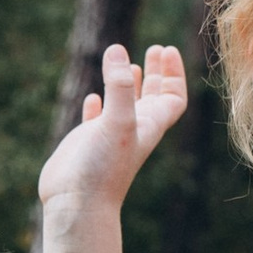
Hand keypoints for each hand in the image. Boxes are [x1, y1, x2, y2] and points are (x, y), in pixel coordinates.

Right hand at [38, 44, 186, 252]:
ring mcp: (109, 136)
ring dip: (128, 84)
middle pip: (154, 98)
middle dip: (156, 73)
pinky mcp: (86, 142)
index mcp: (149, 125)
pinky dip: (97, 104)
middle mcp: (132, 129)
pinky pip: (95, 119)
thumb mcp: (117, 121)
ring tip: (128, 63)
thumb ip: (118, 85)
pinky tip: (92, 97)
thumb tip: (116, 49)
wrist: (77, 204)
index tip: (167, 50)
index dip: (174, 74)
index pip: (173, 97)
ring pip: (125, 105)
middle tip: (155, 48)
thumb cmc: (102, 168)